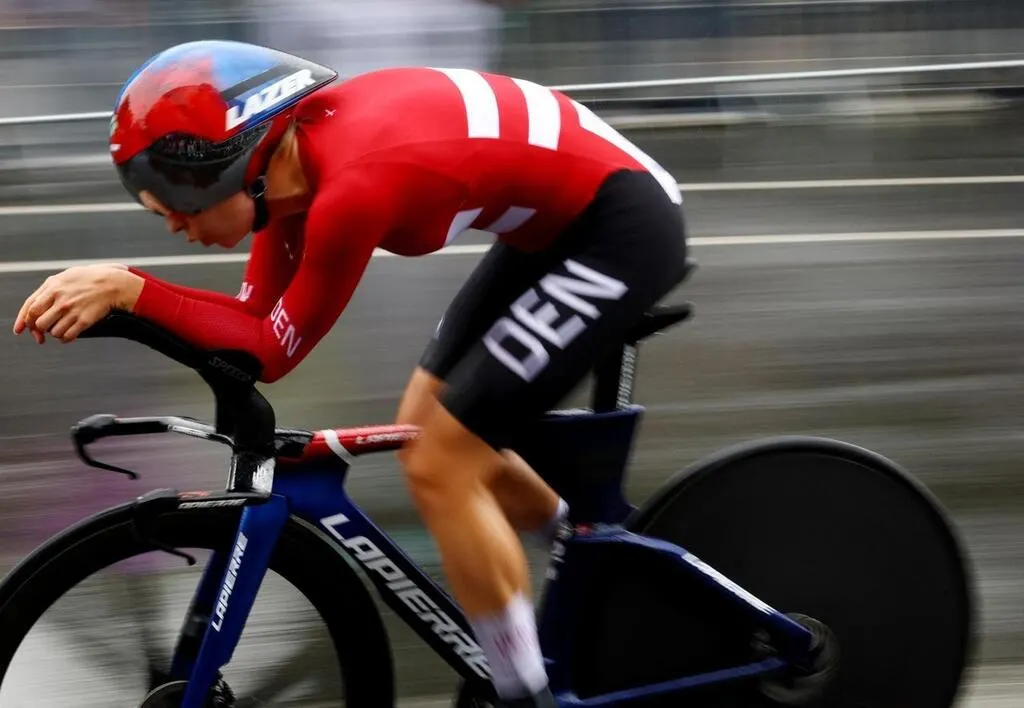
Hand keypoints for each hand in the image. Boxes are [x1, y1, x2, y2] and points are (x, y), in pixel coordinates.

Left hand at [13, 264, 143, 343]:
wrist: (112, 284)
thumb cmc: (88, 279)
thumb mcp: (64, 277)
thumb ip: (47, 290)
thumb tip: (33, 306)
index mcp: (53, 288)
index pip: (30, 309)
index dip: (23, 321)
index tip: (21, 330)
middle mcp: (61, 300)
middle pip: (39, 323)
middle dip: (39, 329)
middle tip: (44, 329)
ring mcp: (72, 311)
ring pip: (53, 331)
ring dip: (54, 332)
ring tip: (61, 327)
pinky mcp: (84, 321)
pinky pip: (67, 336)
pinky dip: (65, 338)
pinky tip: (68, 334)